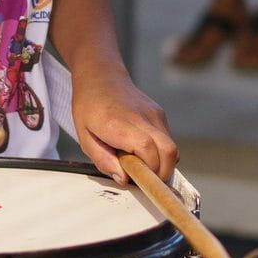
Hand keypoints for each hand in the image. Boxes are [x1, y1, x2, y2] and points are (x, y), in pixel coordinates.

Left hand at [69, 68, 177, 183]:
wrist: (101, 76)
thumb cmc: (89, 106)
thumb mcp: (85, 137)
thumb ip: (103, 160)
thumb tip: (124, 179)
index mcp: (119, 124)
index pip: (147, 149)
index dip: (149, 170)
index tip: (140, 181)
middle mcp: (142, 117)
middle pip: (169, 152)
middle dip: (162, 174)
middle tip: (145, 180)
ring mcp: (154, 114)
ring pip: (172, 148)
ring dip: (162, 164)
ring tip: (142, 164)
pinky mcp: (160, 114)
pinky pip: (168, 140)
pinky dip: (161, 152)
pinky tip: (143, 150)